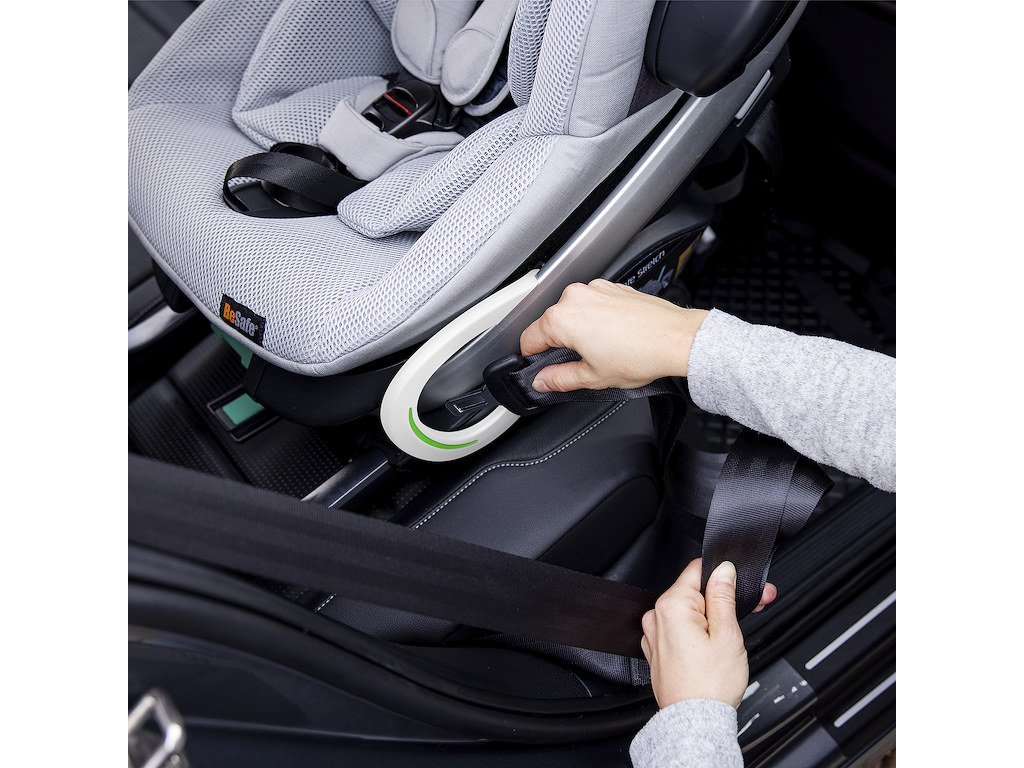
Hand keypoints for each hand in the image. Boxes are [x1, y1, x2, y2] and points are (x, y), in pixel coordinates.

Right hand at [519, 280, 709, 392]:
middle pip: (550, 324)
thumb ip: (559, 379)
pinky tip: (613, 336)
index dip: (533, 359)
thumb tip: (542, 381)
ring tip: (602, 350)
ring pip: (572, 313)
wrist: (677, 338)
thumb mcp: (593, 377)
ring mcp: (594, 288)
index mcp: (561, 318)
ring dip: (578, 330)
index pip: (529, 339)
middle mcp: (574, 297)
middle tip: (580, 364)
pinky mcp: (612, 287)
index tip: (541, 369)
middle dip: (559, 344)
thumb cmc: (641, 353)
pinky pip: (592, 304)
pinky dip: (596, 319)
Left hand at [641, 559, 775, 708]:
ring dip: (712, 616)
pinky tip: (716, 644)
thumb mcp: (727, 634)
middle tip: (753, 607)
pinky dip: (697, 632)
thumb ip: (723, 596)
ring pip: (688, 612)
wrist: (695, 722)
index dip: (725, 575)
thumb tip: (723, 571)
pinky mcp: (658, 649)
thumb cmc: (710, 685)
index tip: (744, 584)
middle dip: (724, 598)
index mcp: (672, 606)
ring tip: (736, 632)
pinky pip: (679, 630)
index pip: (697, 570)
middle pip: (695, 592)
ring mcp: (654, 634)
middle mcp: (657, 616)